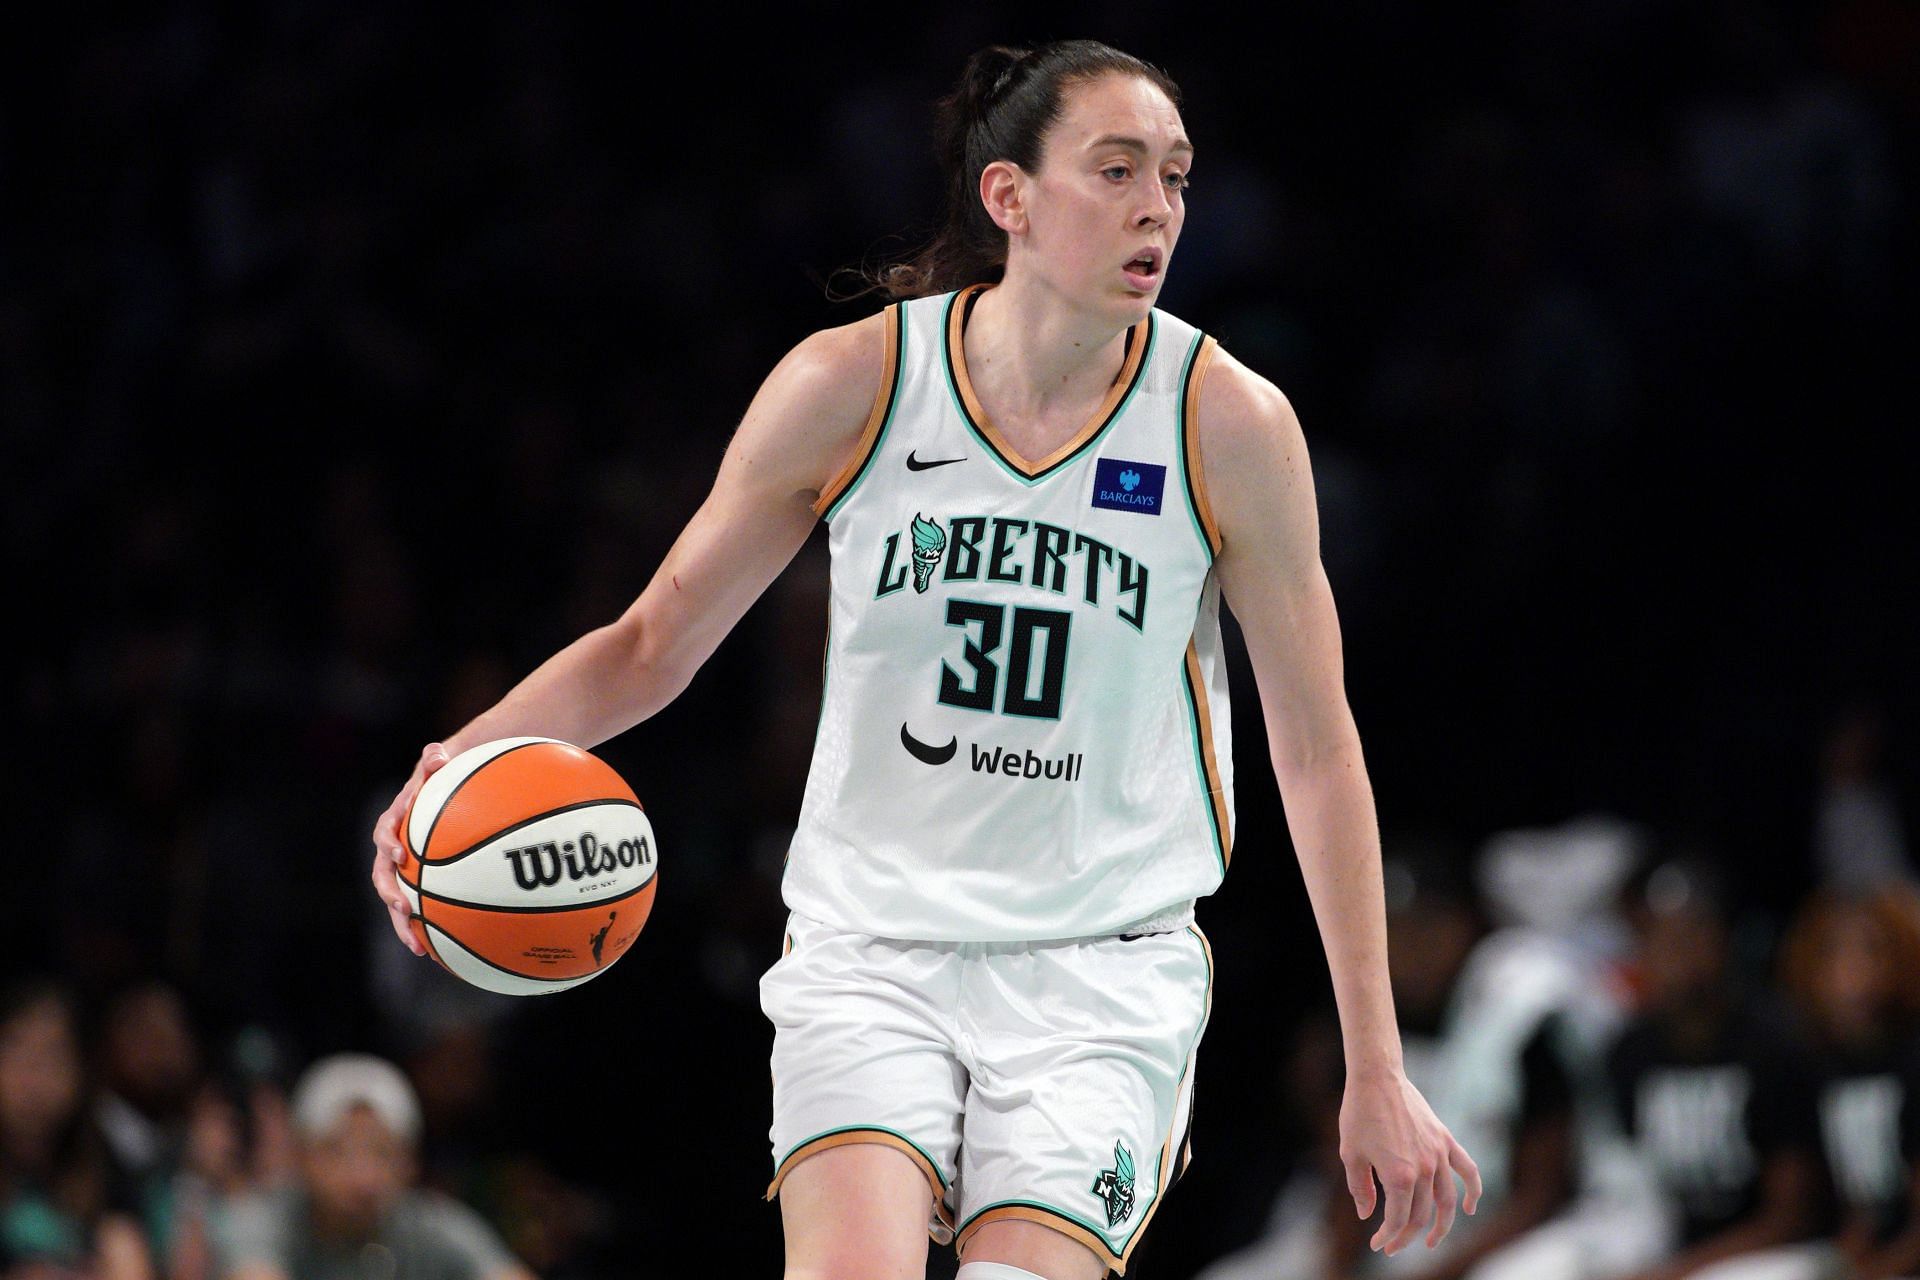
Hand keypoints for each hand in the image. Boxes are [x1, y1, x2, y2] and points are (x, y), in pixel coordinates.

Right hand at [369, 743, 450, 955]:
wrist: (448, 788)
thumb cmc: (443, 776)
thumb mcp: (439, 763)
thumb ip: (434, 758)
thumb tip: (437, 754)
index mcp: (396, 823)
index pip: (384, 834)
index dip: (388, 844)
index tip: (399, 855)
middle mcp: (395, 850)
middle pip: (384, 877)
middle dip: (391, 896)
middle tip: (404, 911)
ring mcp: (407, 870)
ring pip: (398, 901)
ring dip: (404, 926)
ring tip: (418, 948)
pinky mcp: (421, 884)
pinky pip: (423, 908)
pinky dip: (429, 929)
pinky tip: (444, 952)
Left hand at [1339, 1068, 1480, 1255]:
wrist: (1377, 1077)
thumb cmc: (1358, 1114)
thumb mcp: (1350, 1155)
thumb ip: (1360, 1189)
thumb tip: (1368, 1215)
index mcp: (1399, 1176)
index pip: (1399, 1219)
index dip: (1388, 1236)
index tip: (1378, 1244)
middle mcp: (1424, 1169)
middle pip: (1422, 1215)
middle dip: (1407, 1235)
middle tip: (1394, 1245)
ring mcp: (1438, 1154)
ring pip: (1447, 1200)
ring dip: (1443, 1226)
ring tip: (1432, 1241)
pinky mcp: (1445, 1139)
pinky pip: (1467, 1169)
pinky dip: (1474, 1190)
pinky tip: (1470, 1207)